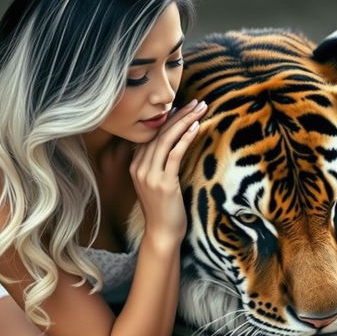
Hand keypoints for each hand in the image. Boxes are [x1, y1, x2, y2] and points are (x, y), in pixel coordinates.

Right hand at [129, 98, 207, 241]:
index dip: (169, 118)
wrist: (162, 234)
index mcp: (136, 166)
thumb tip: (173, 146)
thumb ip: (159, 165)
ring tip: (200, 109)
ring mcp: (149, 175)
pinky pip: (175, 154)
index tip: (184, 107)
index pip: (153, 135)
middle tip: (196, 102)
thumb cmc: (165, 210)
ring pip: (167, 139)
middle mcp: (139, 168)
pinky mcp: (163, 183)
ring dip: (185, 121)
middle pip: (160, 133)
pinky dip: (185, 138)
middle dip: (180, 114)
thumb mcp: (156, 184)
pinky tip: (196, 127)